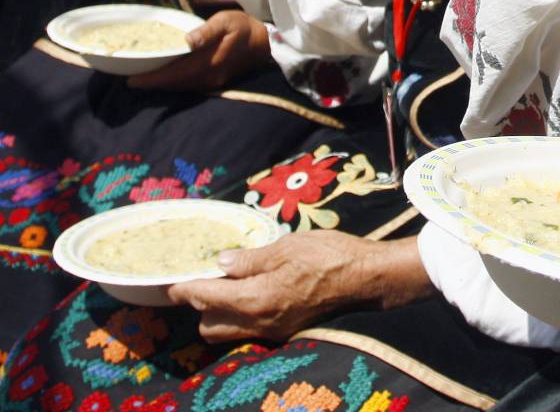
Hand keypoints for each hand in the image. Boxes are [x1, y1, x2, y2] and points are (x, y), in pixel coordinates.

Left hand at [128, 9, 270, 90]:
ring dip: (163, 85)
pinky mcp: (216, 82)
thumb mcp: (226, 21)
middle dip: (153, 84)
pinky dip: (176, 83)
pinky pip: (190, 86)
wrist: (265, 43)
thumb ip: (207, 31)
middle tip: (132, 80)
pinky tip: (168, 76)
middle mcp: (209, 77)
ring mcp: (213, 82)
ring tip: (145, 79)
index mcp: (209, 62)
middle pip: (175, 84)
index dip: (153, 80)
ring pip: (182, 87)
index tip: (131, 81)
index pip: (175, 75)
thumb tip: (188, 40)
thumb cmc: (243, 26)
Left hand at [168, 232, 432, 341]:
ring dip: (219, 314)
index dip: (185, 289)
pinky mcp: (286, 330)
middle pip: (210, 326)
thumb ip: (251, 259)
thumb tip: (221, 263)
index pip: (207, 298)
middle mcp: (260, 322)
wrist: (367, 278)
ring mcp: (274, 330)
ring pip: (229, 332)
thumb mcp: (288, 246)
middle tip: (204, 279)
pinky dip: (240, 316)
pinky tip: (251, 293)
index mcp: (256, 299)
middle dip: (200, 306)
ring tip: (227, 286)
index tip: (172, 282)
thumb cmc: (330, 255)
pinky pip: (249, 330)